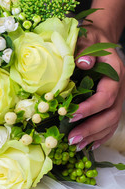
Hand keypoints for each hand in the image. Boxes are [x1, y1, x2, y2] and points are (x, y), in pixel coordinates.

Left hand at [68, 25, 124, 150]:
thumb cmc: (91, 41)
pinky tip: (89, 145)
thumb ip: (84, 51)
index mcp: (114, 74)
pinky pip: (110, 123)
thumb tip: (83, 62)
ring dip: (94, 136)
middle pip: (110, 114)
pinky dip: (100, 135)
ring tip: (76, 146)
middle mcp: (119, 89)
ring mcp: (117, 98)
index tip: (71, 114)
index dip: (90, 108)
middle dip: (91, 128)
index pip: (106, 96)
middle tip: (71, 139)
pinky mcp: (111, 104)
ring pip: (111, 122)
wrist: (100, 41)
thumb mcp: (87, 41)